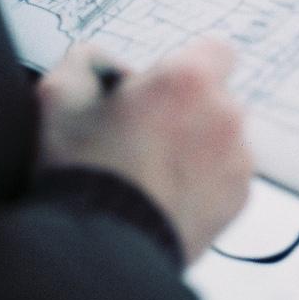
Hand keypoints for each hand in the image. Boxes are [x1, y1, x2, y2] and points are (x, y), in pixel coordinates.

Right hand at [36, 40, 253, 264]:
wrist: (102, 249)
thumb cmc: (82, 172)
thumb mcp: (58, 97)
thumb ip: (86, 61)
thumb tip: (105, 62)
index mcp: (187, 80)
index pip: (214, 50)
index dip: (186, 67)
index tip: (162, 86)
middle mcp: (225, 113)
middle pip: (216, 96)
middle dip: (187, 108)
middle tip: (145, 132)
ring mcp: (238, 158)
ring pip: (222, 136)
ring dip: (198, 144)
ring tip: (151, 171)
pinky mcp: (239, 197)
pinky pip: (226, 174)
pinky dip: (204, 180)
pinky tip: (164, 194)